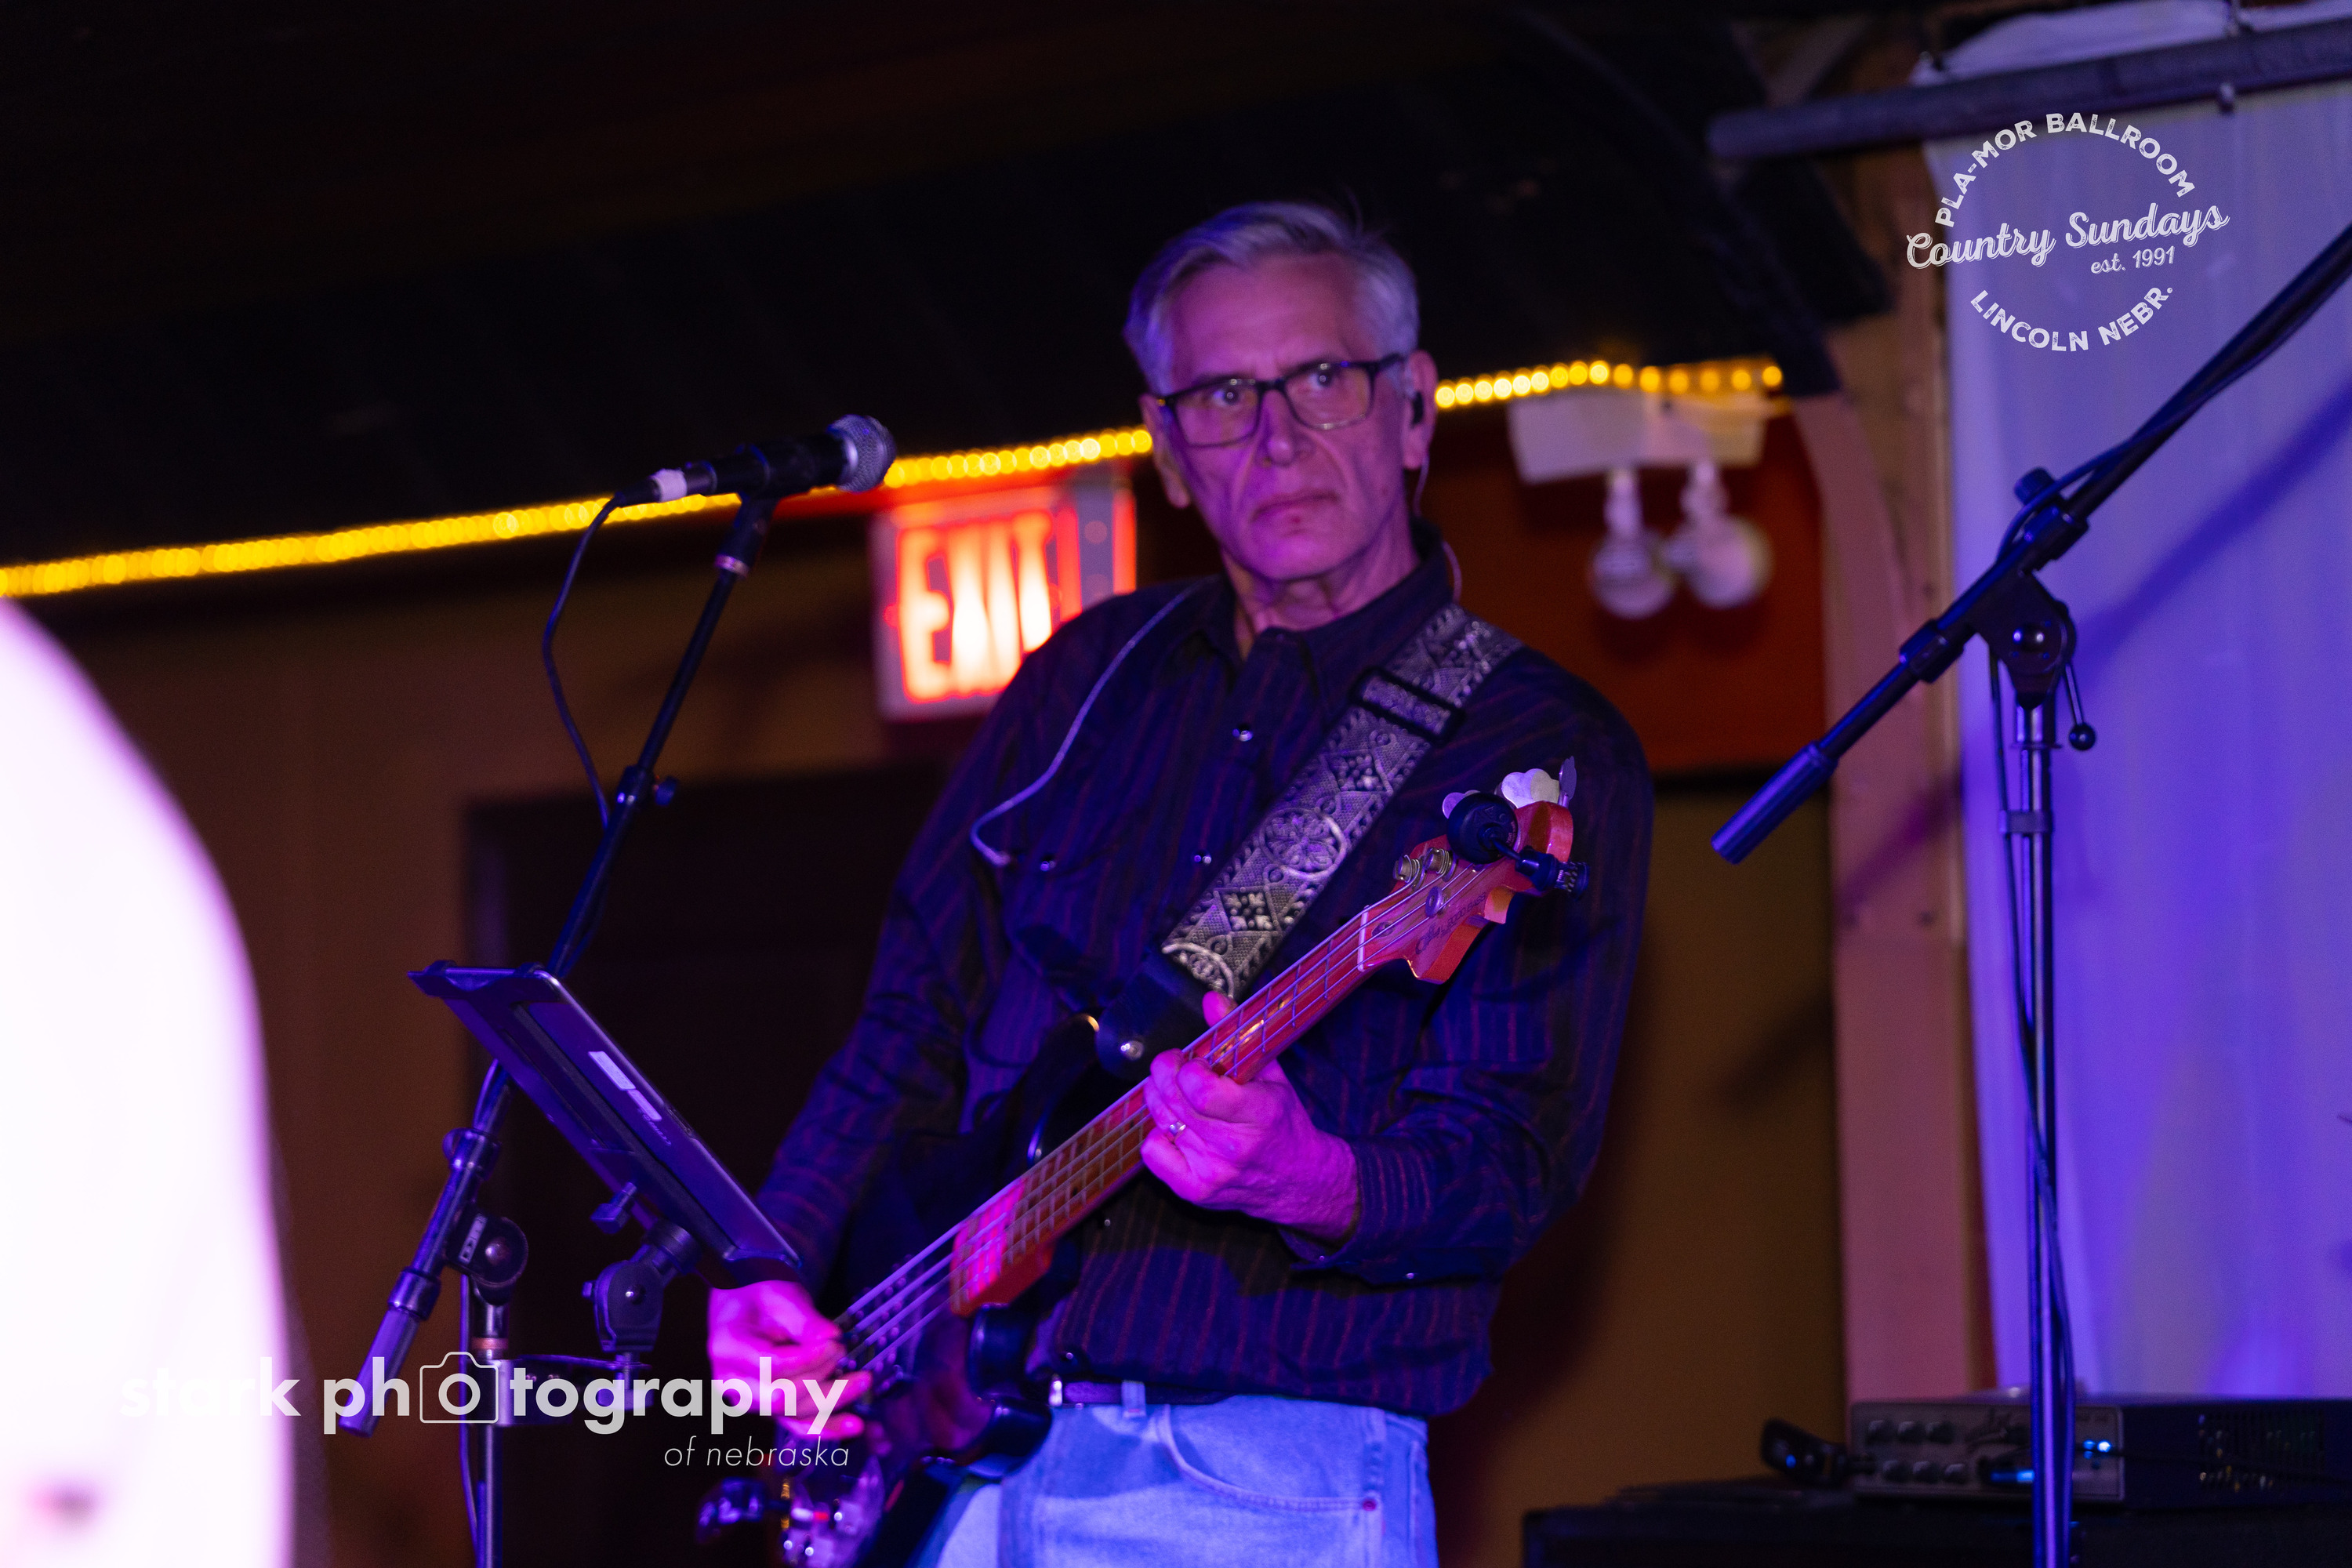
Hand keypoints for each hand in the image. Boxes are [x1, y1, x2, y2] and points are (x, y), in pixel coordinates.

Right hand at [706, 1279, 871, 1437]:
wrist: (742, 1314)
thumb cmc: (759, 1303)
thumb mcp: (779, 1297)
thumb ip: (804, 1318)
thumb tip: (832, 1337)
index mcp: (729, 1349)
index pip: (771, 1366)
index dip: (808, 1359)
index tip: (835, 1343)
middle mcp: (733, 1383)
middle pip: (782, 1397)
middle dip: (820, 1379)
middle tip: (842, 1352)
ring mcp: (750, 1400)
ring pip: (794, 1413)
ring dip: (832, 1400)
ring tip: (862, 1381)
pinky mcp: (769, 1410)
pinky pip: (797, 1425)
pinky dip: (826, 1427)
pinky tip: (853, 1425)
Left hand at [1139, 1018, 1358, 1247]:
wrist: (1300, 1181)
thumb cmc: (1284, 1123)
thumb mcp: (1273, 1075)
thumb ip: (1239, 1034)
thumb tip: (1210, 999)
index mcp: (1259, 1114)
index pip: (1201, 1091)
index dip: (1187, 1068)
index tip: (1194, 1060)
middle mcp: (1234, 1147)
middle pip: (1174, 1101)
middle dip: (1166, 1072)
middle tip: (1175, 1064)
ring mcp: (1212, 1172)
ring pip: (1161, 1120)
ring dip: (1161, 1097)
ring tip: (1177, 1091)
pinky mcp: (1195, 1190)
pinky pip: (1153, 1153)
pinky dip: (1157, 1133)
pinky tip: (1177, 1127)